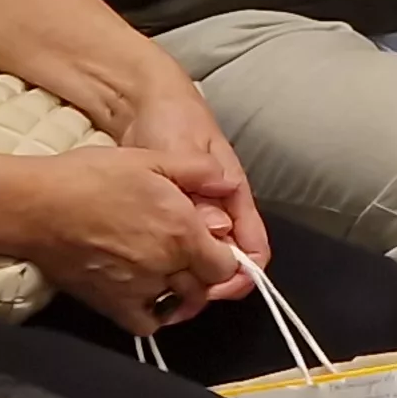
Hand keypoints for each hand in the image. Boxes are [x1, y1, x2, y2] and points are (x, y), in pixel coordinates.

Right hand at [0, 147, 253, 334]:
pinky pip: (147, 324)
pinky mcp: (111, 305)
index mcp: (182, 232)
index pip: (227, 265)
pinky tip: (147, 293)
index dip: (227, 257)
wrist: (37, 206)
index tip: (214, 245)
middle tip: (190, 254)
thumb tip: (227, 182)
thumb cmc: (91, 177)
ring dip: (181, 291)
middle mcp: (166, 266)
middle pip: (205, 287)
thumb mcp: (150, 157)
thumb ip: (197, 170)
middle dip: (205, 273)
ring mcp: (139, 290)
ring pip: (179, 304)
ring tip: (168, 270)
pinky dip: (153, 314)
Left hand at [114, 74, 269, 273]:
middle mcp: (220, 211)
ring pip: (202, 261)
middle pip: (229, 263)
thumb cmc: (172, 119)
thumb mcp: (185, 151)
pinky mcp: (171, 218)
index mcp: (234, 195)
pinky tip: (147, 274)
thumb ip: (200, 188)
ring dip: (188, 280)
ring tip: (160, 291)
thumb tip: (216, 229)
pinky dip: (168, 267)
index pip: (255, 248)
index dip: (242, 275)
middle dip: (210, 284)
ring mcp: (196, 215)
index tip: (216, 287)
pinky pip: (178, 252)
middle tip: (179, 296)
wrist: (142, 102)